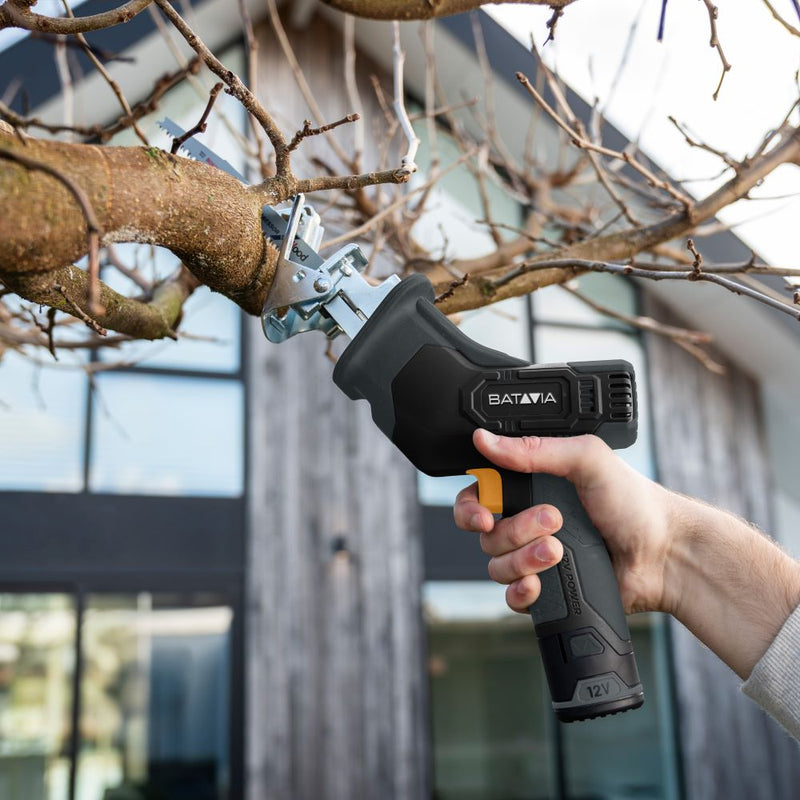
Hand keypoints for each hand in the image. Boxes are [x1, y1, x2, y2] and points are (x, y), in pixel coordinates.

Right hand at [454, 429, 675, 615]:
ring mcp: (534, 556)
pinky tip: (538, 584)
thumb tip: (485, 439)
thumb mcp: (587, 459)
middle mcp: (527, 521)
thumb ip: (535, 449)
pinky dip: (520, 592)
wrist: (664, 554)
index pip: (479, 495)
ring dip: (524, 559)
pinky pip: (510, 597)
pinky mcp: (546, 589)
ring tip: (560, 551)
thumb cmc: (633, 502)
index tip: (485, 514)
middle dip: (513, 531)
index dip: (472, 507)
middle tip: (551, 521)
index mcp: (530, 486)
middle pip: (485, 533)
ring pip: (496, 566)